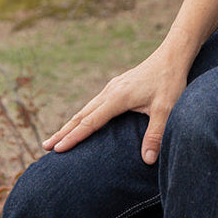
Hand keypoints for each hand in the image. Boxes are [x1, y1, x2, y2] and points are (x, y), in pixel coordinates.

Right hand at [42, 43, 191, 163]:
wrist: (173, 56)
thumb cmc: (170, 81)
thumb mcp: (166, 109)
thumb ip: (155, 134)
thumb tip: (147, 161)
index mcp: (117, 98)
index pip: (90, 122)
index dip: (73, 137)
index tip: (57, 150)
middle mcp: (110, 92)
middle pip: (81, 115)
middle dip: (63, 132)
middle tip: (45, 147)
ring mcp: (112, 87)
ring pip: (86, 109)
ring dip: (70, 124)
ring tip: (57, 138)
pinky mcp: (117, 86)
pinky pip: (94, 104)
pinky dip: (83, 116)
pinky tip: (82, 122)